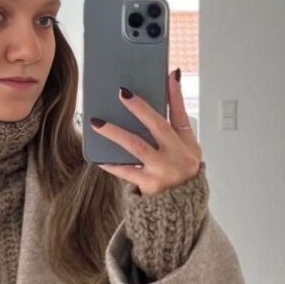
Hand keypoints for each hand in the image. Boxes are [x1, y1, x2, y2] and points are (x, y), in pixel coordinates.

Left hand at [90, 69, 202, 196]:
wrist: (180, 210)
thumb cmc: (179, 174)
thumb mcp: (185, 149)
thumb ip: (176, 123)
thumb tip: (168, 86)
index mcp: (187, 144)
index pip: (181, 114)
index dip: (175, 94)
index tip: (169, 74)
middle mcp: (178, 156)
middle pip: (158, 126)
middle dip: (141, 108)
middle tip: (122, 93)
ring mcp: (164, 171)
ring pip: (136, 146)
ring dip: (115, 132)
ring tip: (97, 122)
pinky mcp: (150, 185)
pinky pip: (126, 171)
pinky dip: (112, 163)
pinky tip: (99, 156)